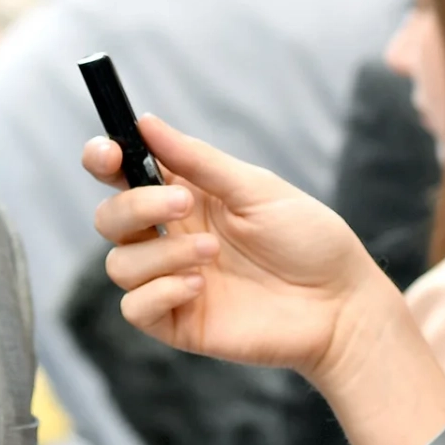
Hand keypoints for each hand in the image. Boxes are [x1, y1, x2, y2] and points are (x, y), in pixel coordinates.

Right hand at [83, 116, 394, 384]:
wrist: (341, 303)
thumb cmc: (306, 239)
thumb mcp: (255, 188)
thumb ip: (198, 160)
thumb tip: (145, 122)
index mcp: (184, 197)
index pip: (122, 176)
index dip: (103, 160)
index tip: (108, 153)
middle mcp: (170, 238)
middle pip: (110, 218)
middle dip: (136, 206)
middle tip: (183, 203)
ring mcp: (171, 281)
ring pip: (119, 263)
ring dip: (161, 253)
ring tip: (213, 253)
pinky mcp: (179, 322)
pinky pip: (134, 308)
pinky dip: (159, 292)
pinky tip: (199, 286)